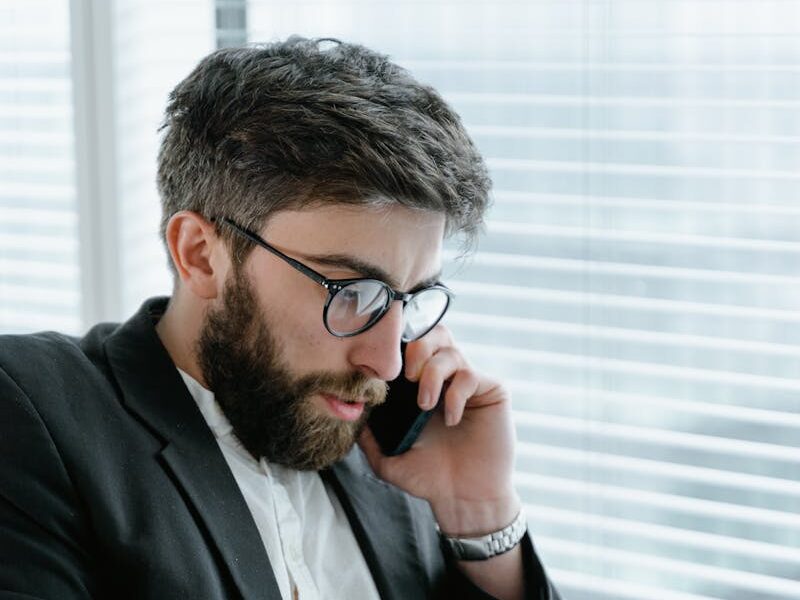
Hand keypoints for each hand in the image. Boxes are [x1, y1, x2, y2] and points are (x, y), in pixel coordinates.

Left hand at [358, 325, 520, 535]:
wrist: (463, 499)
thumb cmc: (429, 477)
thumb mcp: (387, 457)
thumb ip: (368, 435)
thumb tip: (349, 412)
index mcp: (422, 385)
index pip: (412, 346)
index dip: (398, 348)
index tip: (385, 370)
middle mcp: (447, 377)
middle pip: (434, 333)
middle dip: (417, 348)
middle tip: (408, 376)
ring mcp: (470, 382)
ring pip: (451, 351)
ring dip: (432, 374)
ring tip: (425, 406)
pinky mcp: (491, 391)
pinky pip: (470, 375)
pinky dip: (455, 394)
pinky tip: (450, 419)